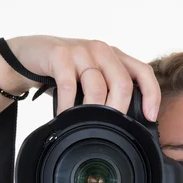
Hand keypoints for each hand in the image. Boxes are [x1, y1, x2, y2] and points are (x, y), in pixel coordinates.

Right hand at [4, 35, 160, 120]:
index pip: (143, 72)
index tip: (150, 118)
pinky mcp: (60, 55)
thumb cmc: (64, 71)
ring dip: (91, 112)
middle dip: (117, 111)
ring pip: (96, 87)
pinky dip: (68, 107)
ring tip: (84, 126)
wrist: (30, 54)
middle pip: (121, 84)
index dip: (151, 95)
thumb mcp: (90, 78)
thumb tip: (122, 127)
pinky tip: (64, 117)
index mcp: (115, 57)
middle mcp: (102, 51)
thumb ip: (106, 92)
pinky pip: (69, 86)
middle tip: (108, 130)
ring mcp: (81, 51)